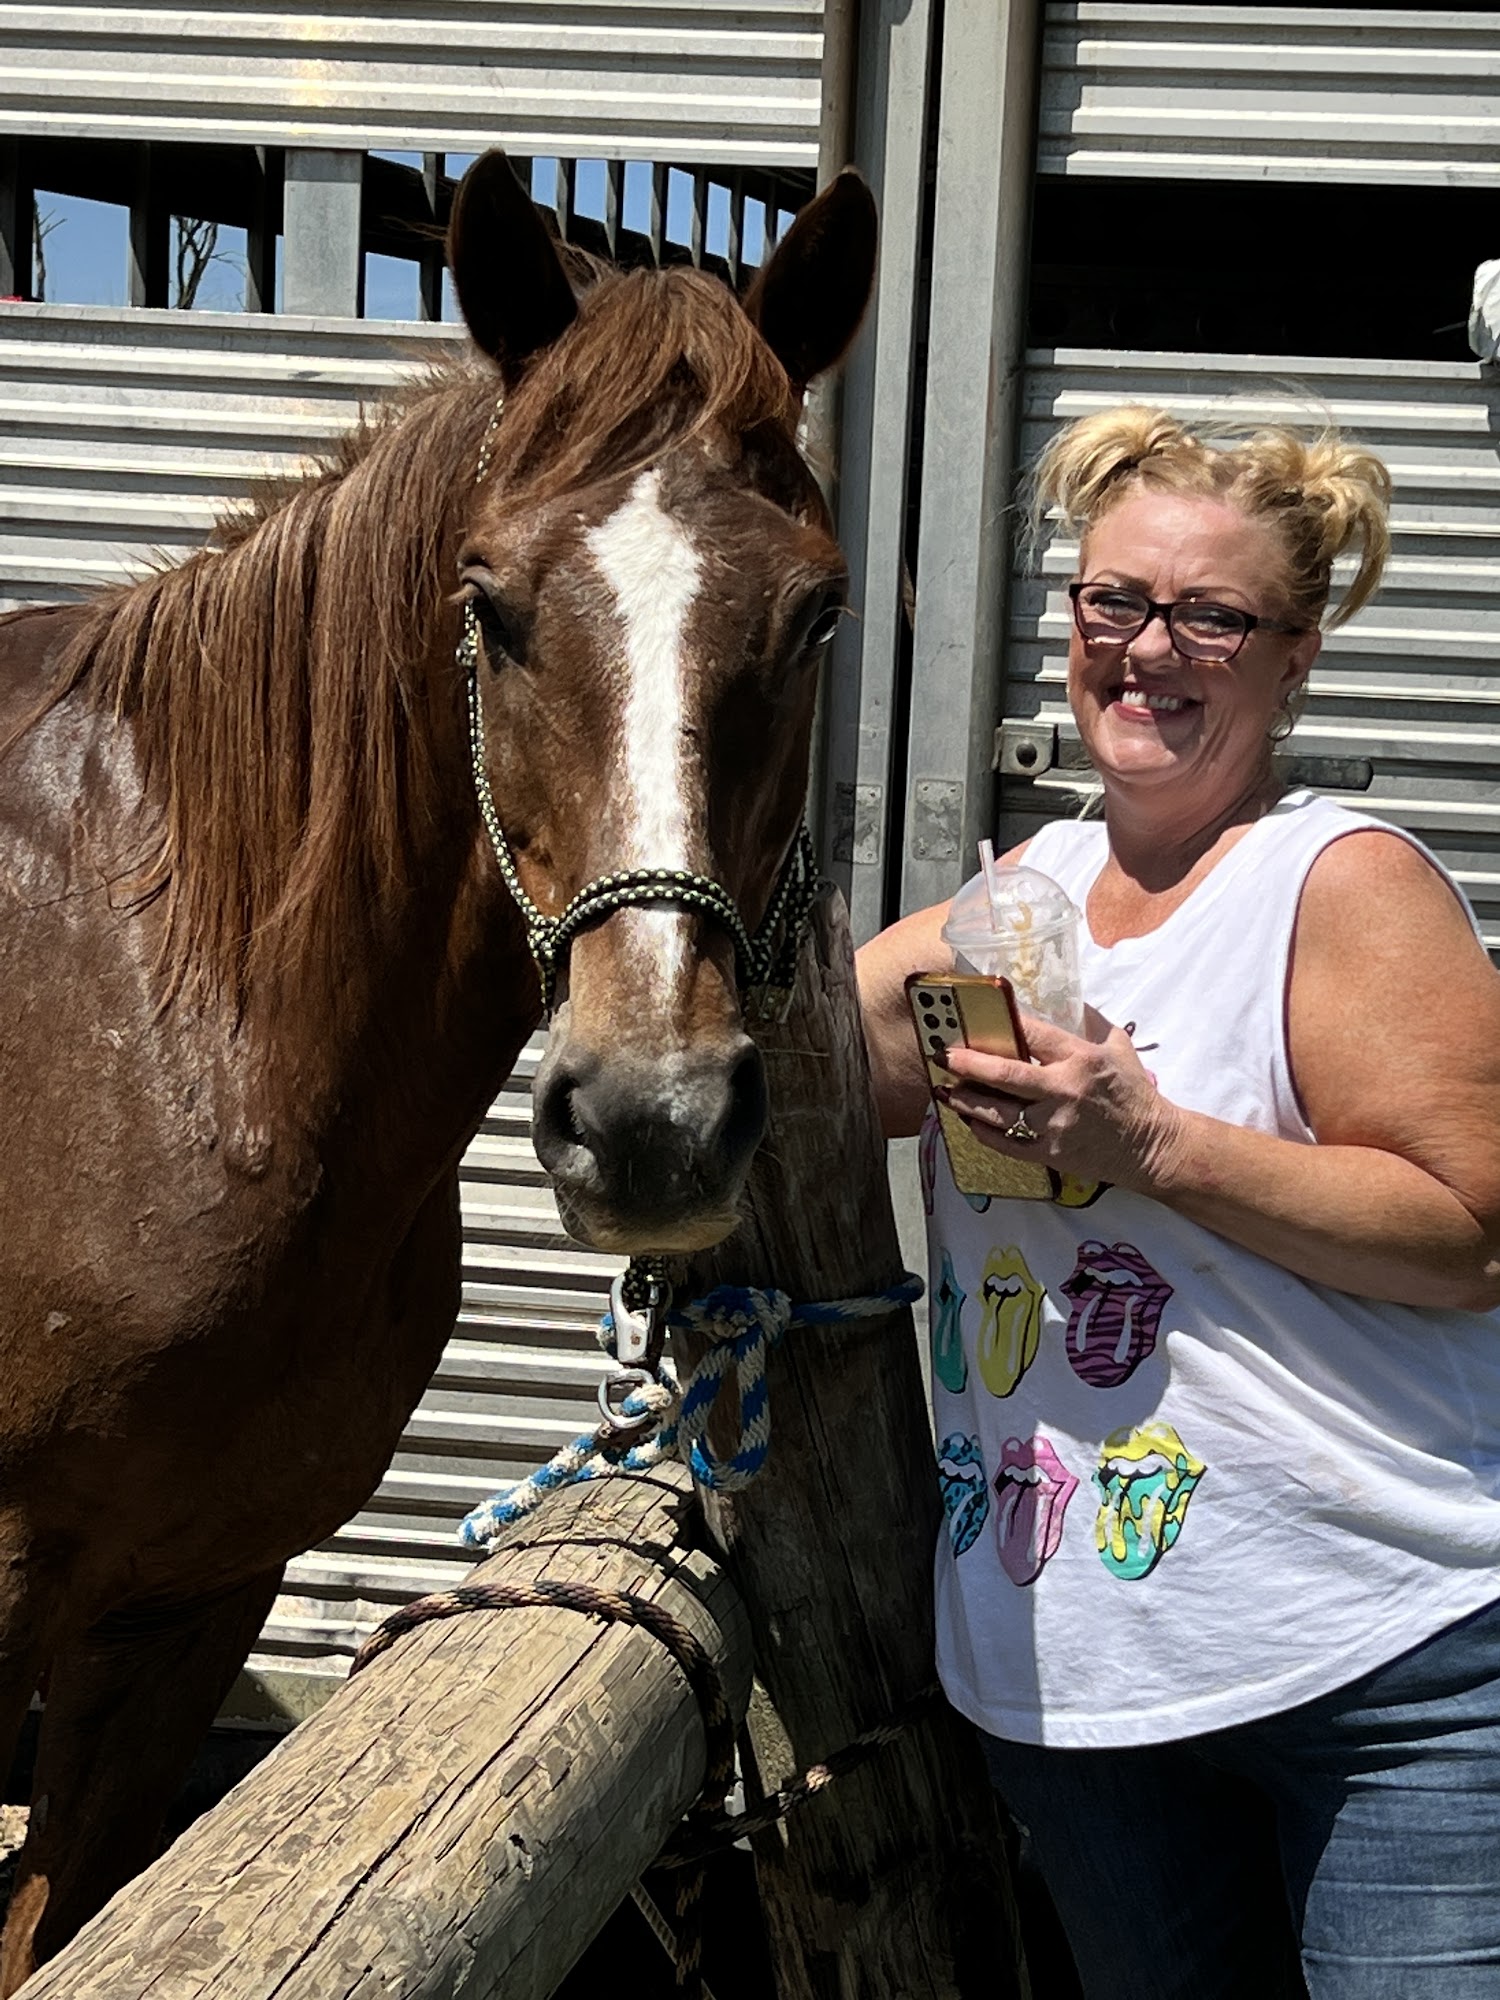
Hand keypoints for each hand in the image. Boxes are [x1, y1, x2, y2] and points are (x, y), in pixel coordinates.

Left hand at [938, 1008, 1185, 1195]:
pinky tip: (968, 1120)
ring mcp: (1054, 1124)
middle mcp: (1064, 1089)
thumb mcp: (1118, 1047)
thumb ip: (1090, 1022)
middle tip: (943, 1055)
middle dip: (968, 1063)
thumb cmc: (1134, 1093)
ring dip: (965, 1100)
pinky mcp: (1050, 1153)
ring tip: (944, 1090)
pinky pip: (1005, 1144)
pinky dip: (982, 1131)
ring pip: (997, 1112)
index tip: (974, 1016)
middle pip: (1005, 1073)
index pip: (1032, 1033)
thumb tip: (1063, 996)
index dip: (1001, 1022)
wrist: (1152, 1145)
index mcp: (1080, 1058)